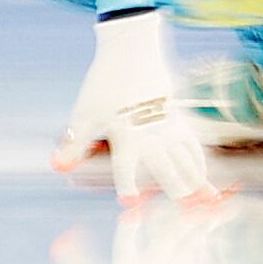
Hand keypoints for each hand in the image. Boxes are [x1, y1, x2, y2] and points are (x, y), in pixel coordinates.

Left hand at [53, 9, 226, 206]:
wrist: (132, 52)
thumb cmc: (104, 84)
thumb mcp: (84, 115)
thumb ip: (74, 145)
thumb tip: (57, 167)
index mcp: (127, 136)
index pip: (126, 168)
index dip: (127, 186)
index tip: (130, 204)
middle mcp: (152, 136)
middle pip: (168, 170)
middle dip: (177, 191)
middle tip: (188, 211)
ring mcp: (169, 129)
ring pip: (187, 160)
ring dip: (196, 181)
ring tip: (205, 201)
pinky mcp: (178, 120)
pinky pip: (193, 146)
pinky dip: (199, 163)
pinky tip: (204, 177)